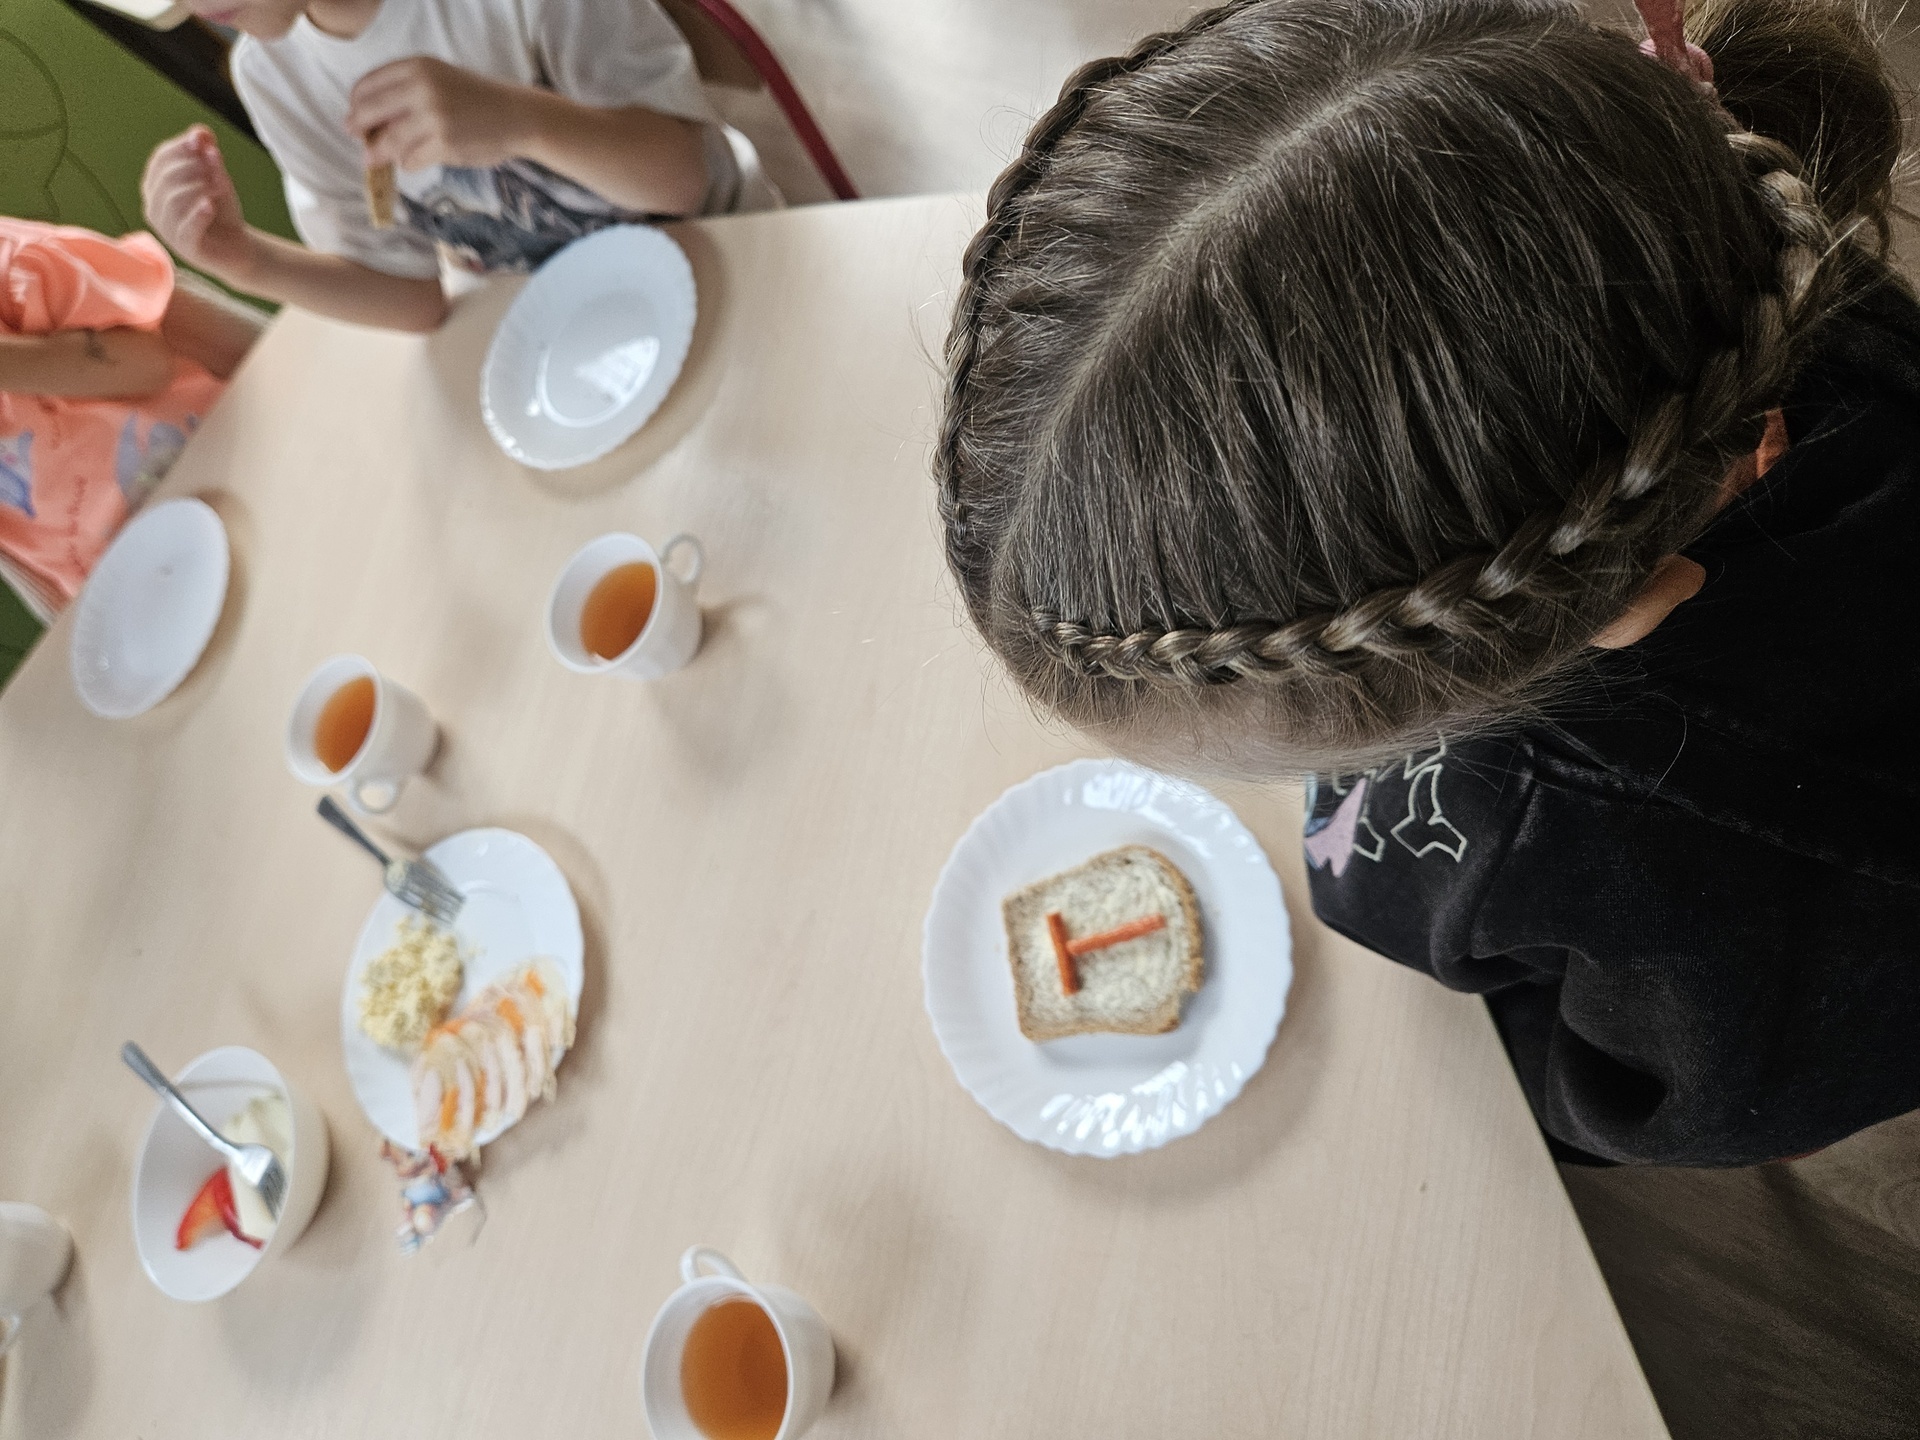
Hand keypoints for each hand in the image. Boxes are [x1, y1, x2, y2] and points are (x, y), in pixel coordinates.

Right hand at [142, 126, 254, 280]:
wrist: (238, 246)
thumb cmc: (220, 209)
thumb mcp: (216, 177)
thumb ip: (207, 154)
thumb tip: (200, 132)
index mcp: (156, 185)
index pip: (160, 159)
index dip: (180, 147)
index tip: (203, 140)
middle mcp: (154, 207)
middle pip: (166, 179)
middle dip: (193, 167)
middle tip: (217, 165)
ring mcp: (166, 230)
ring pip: (173, 202)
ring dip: (199, 188)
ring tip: (219, 184)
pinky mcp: (184, 248)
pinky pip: (185, 228)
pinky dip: (198, 213)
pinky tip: (210, 204)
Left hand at [348, 58, 533, 171]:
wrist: (517, 116)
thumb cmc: (476, 100)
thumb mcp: (439, 80)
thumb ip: (405, 92)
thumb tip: (367, 122)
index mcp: (417, 67)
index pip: (368, 85)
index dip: (356, 104)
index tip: (355, 117)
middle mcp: (422, 88)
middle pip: (369, 111)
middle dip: (359, 129)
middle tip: (358, 141)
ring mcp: (433, 117)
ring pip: (387, 141)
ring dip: (379, 153)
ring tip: (376, 159)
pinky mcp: (444, 144)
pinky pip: (410, 160)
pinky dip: (408, 163)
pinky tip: (415, 160)